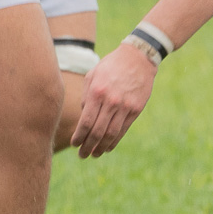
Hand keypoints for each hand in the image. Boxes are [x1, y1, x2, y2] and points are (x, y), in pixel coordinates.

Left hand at [72, 41, 158, 157]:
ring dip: (101, 147)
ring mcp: (125, 107)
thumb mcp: (92, 76)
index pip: (86, 121)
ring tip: (94, 154)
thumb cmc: (110, 66)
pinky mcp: (136, 109)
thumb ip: (86, 97)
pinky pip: (123, 129)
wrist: (138, 58)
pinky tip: (107, 147)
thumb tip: (84, 117)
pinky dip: (115, 141)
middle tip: (82, 155)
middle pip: (98, 131)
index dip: (79, 136)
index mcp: (97, 92)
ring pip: (111, 134)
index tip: (74, 144)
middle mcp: (111, 101)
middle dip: (88, 146)